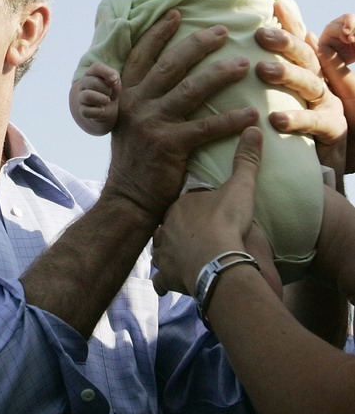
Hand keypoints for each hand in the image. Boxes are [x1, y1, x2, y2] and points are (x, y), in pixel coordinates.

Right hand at [77, 63, 120, 130]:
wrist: (108, 108)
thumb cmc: (111, 90)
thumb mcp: (115, 80)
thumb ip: (114, 76)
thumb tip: (113, 79)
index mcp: (91, 73)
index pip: (96, 67)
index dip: (106, 73)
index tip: (115, 80)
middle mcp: (84, 84)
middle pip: (91, 82)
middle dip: (105, 88)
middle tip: (110, 93)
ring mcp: (82, 98)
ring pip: (86, 96)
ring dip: (100, 99)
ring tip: (107, 101)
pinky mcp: (83, 111)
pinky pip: (86, 111)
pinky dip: (97, 111)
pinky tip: (102, 110)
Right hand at [104, 10, 256, 224]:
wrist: (128, 198)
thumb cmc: (134, 161)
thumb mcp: (127, 124)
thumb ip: (140, 100)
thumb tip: (160, 78)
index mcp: (125, 96)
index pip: (142, 56)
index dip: (159, 33)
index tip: (177, 12)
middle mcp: (136, 104)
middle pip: (171, 64)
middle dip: (199, 43)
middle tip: (224, 31)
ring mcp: (152, 124)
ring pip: (192, 89)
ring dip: (221, 74)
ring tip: (245, 65)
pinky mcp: (169, 145)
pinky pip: (206, 127)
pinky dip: (231, 120)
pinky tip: (251, 114)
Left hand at [152, 127, 265, 295]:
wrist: (218, 259)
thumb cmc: (227, 222)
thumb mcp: (240, 188)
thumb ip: (246, 160)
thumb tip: (254, 128)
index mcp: (179, 205)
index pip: (182, 204)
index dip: (190, 209)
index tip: (200, 213)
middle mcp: (165, 228)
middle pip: (168, 227)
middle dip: (175, 231)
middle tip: (190, 237)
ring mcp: (164, 253)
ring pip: (160, 252)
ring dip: (168, 256)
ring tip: (180, 259)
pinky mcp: (166, 277)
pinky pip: (161, 281)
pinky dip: (165, 283)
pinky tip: (171, 285)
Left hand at [255, 1, 347, 178]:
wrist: (332, 166)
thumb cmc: (306, 130)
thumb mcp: (292, 99)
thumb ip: (289, 72)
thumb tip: (285, 40)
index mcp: (310, 72)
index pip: (301, 43)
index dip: (290, 24)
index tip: (273, 5)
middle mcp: (322, 84)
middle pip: (306, 57)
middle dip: (285, 43)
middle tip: (259, 34)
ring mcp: (330, 106)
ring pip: (311, 84)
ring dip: (287, 74)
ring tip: (261, 69)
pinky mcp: (334, 131)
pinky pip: (316, 123)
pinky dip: (297, 119)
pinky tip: (276, 118)